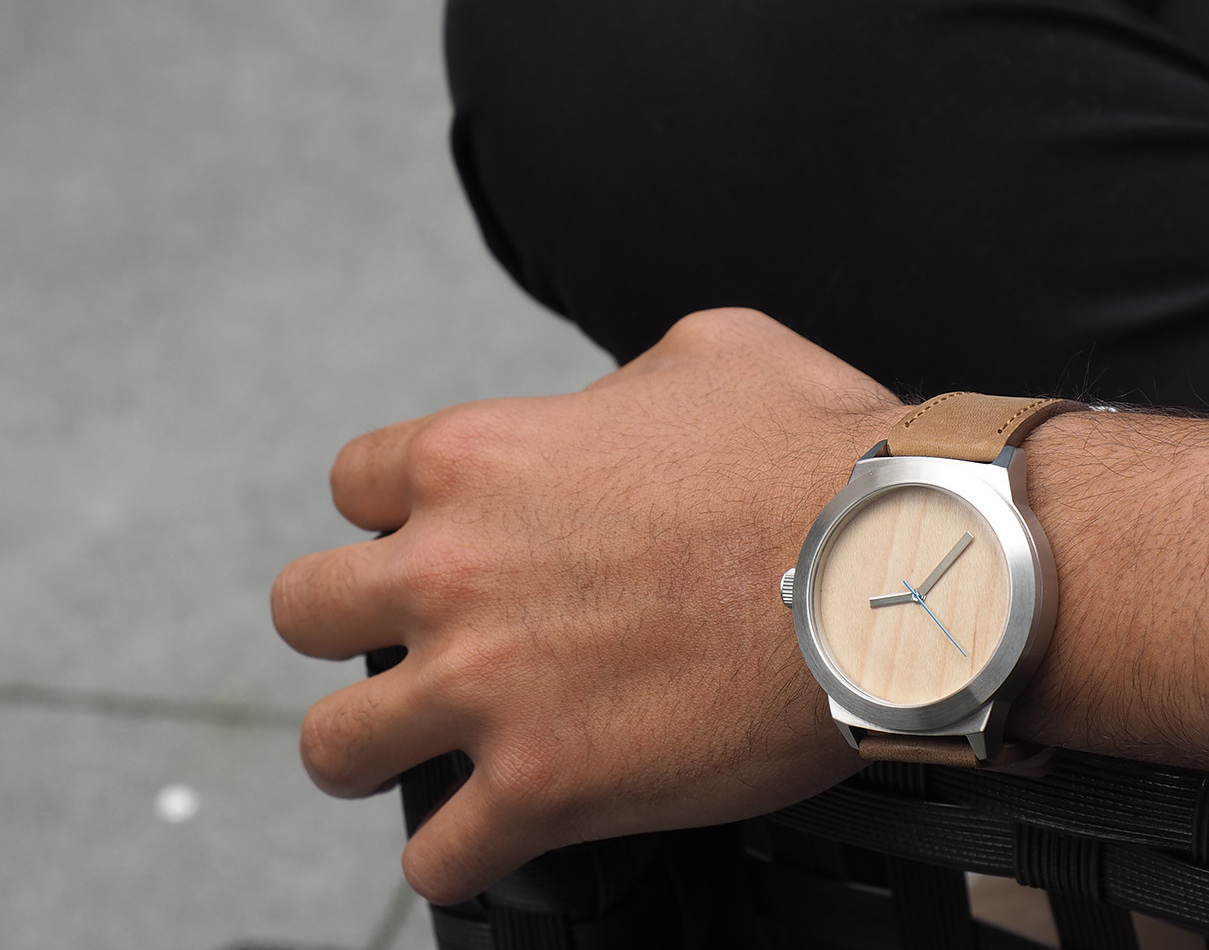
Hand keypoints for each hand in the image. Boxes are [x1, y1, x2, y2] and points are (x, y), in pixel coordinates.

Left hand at [271, 308, 905, 903]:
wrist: (901, 566)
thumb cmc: (815, 452)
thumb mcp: (707, 350)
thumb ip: (616, 382)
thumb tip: (607, 414)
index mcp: (480, 455)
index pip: (353, 483)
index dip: (395, 510)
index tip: (436, 534)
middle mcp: (455, 568)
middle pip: (305, 608)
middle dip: (350, 621)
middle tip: (420, 636)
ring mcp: (489, 685)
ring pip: (334, 743)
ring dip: (375, 743)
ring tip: (428, 744)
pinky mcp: (544, 787)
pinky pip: (438, 859)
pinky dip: (462, 851)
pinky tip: (503, 829)